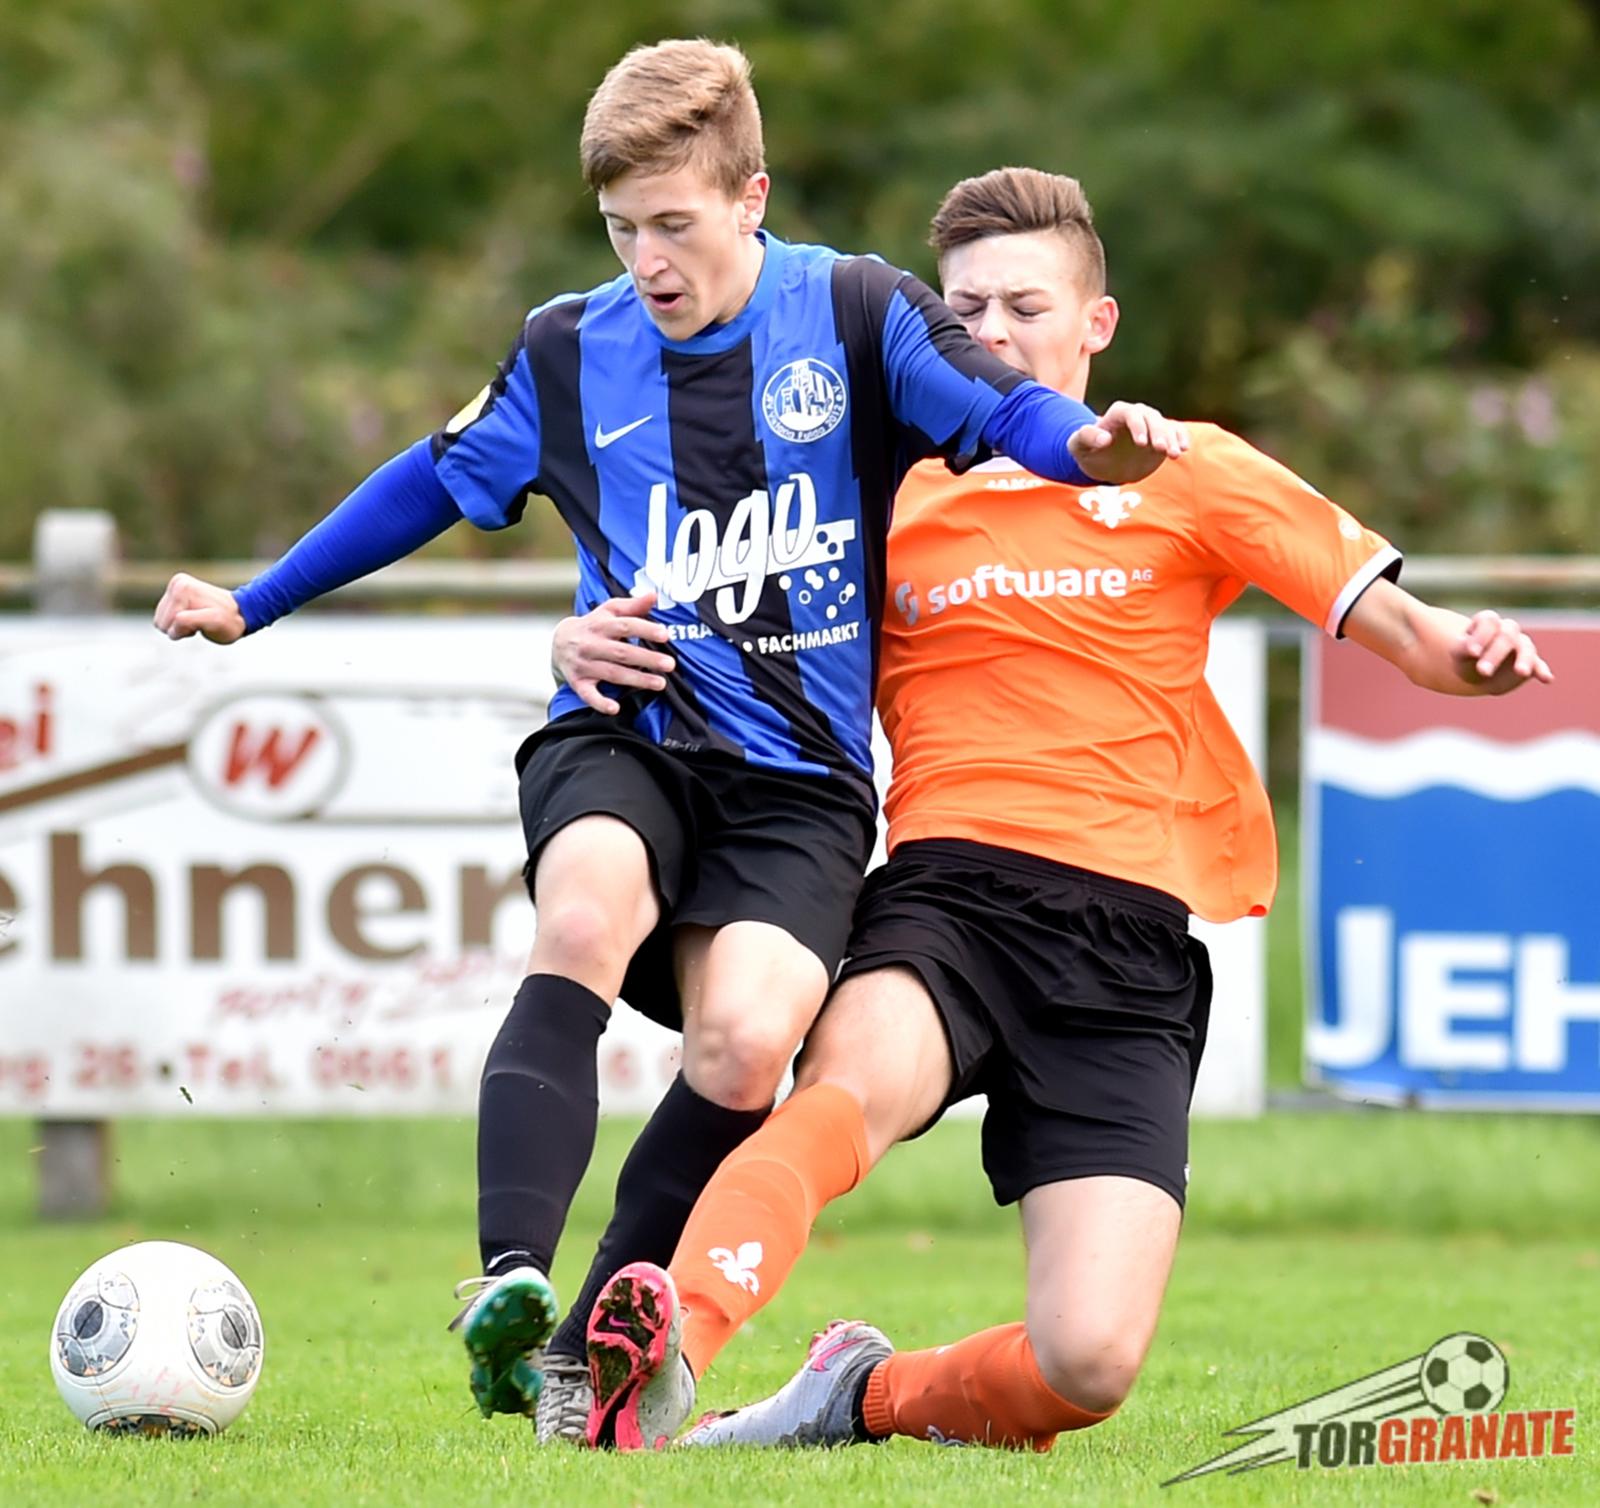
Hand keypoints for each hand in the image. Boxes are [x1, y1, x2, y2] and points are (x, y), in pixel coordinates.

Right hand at [152, 572, 245, 643]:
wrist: (241, 613)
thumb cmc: (229, 621)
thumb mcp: (213, 623)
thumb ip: (191, 621)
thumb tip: (176, 620)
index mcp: (182, 588)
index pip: (167, 622)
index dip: (184, 630)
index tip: (203, 623)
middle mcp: (176, 583)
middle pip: (160, 621)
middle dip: (179, 628)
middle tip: (200, 623)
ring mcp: (174, 588)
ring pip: (160, 621)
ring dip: (179, 626)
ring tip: (198, 620)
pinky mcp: (174, 594)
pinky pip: (163, 617)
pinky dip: (177, 622)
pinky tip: (194, 617)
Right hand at [552, 590, 674, 714]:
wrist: (559, 641)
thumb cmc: (593, 625)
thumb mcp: (609, 611)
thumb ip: (632, 606)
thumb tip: (654, 595)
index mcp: (600, 625)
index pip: (625, 625)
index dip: (645, 630)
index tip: (665, 634)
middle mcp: (591, 644)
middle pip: (621, 652)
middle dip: (646, 659)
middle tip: (670, 664)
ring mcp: (584, 665)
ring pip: (612, 673)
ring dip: (636, 680)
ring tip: (660, 683)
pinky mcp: (578, 683)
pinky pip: (588, 695)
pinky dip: (600, 702)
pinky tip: (615, 708)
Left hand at [1070, 402, 1189, 484]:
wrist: (1103, 463)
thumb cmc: (1088, 452)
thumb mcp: (1078, 446)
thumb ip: (1086, 437)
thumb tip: (1104, 439)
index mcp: (1118, 413)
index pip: (1131, 413)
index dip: (1137, 426)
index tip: (1142, 444)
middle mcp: (1137, 415)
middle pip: (1151, 418)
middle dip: (1158, 433)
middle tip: (1162, 450)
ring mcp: (1151, 425)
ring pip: (1165, 426)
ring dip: (1171, 439)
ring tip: (1174, 455)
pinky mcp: (1162, 436)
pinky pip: (1175, 432)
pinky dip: (1181, 438)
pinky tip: (1184, 449)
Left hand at [1453, 610, 1553, 692]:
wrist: (1475, 673)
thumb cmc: (1465, 658)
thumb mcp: (1459, 653)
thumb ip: (1465, 649)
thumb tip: (1473, 652)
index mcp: (1489, 623)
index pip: (1489, 621)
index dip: (1482, 635)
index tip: (1472, 653)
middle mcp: (1508, 631)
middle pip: (1507, 636)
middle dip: (1495, 654)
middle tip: (1483, 671)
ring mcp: (1521, 646)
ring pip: (1526, 649)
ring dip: (1524, 660)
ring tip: (1521, 672)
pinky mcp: (1531, 664)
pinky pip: (1538, 665)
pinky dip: (1542, 671)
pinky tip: (1546, 679)